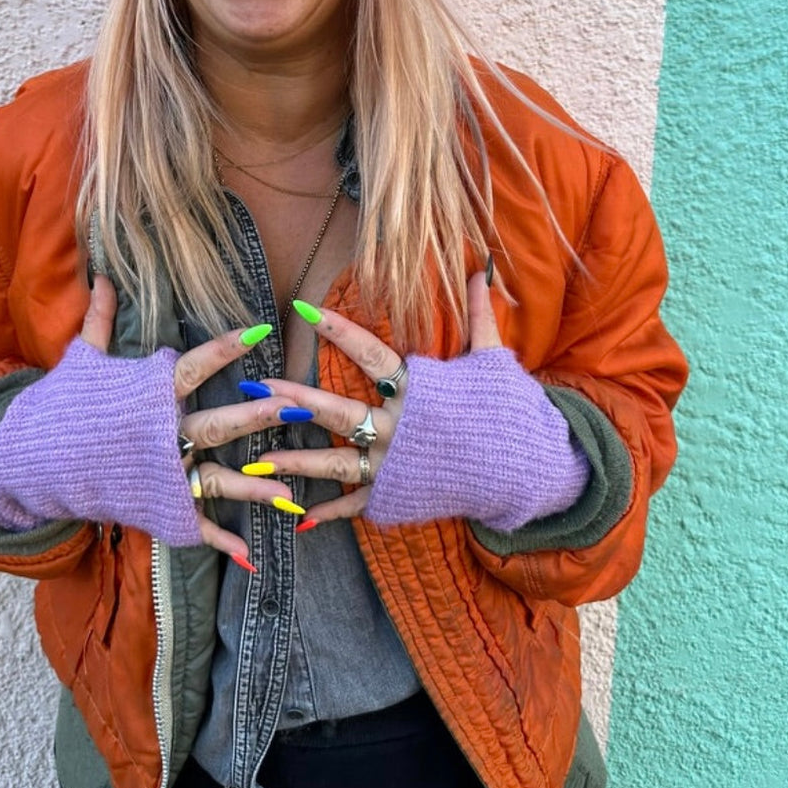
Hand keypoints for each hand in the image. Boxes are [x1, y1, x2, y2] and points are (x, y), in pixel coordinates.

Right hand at [81, 274, 309, 560]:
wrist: (29, 461)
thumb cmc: (59, 405)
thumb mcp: (80, 358)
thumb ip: (101, 320)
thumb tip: (103, 277)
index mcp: (147, 394)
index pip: (194, 365)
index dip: (225, 347)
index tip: (256, 330)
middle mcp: (159, 434)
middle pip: (217, 423)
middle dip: (258, 416)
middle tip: (294, 406)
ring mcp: (159, 473)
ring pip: (217, 479)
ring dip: (255, 486)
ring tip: (291, 490)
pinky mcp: (155, 505)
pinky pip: (193, 524)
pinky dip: (221, 541)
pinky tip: (251, 554)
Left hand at [243, 272, 501, 528]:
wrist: (529, 471)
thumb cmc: (510, 411)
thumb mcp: (494, 359)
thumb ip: (478, 316)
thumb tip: (484, 270)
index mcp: (418, 391)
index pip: (369, 355)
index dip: (338, 331)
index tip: (304, 311)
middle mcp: (398, 429)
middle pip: (338, 410)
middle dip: (295, 398)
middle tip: (258, 387)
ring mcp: (394, 466)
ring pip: (334, 462)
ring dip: (295, 459)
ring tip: (258, 457)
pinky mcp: (397, 496)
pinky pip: (357, 503)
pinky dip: (329, 512)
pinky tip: (299, 517)